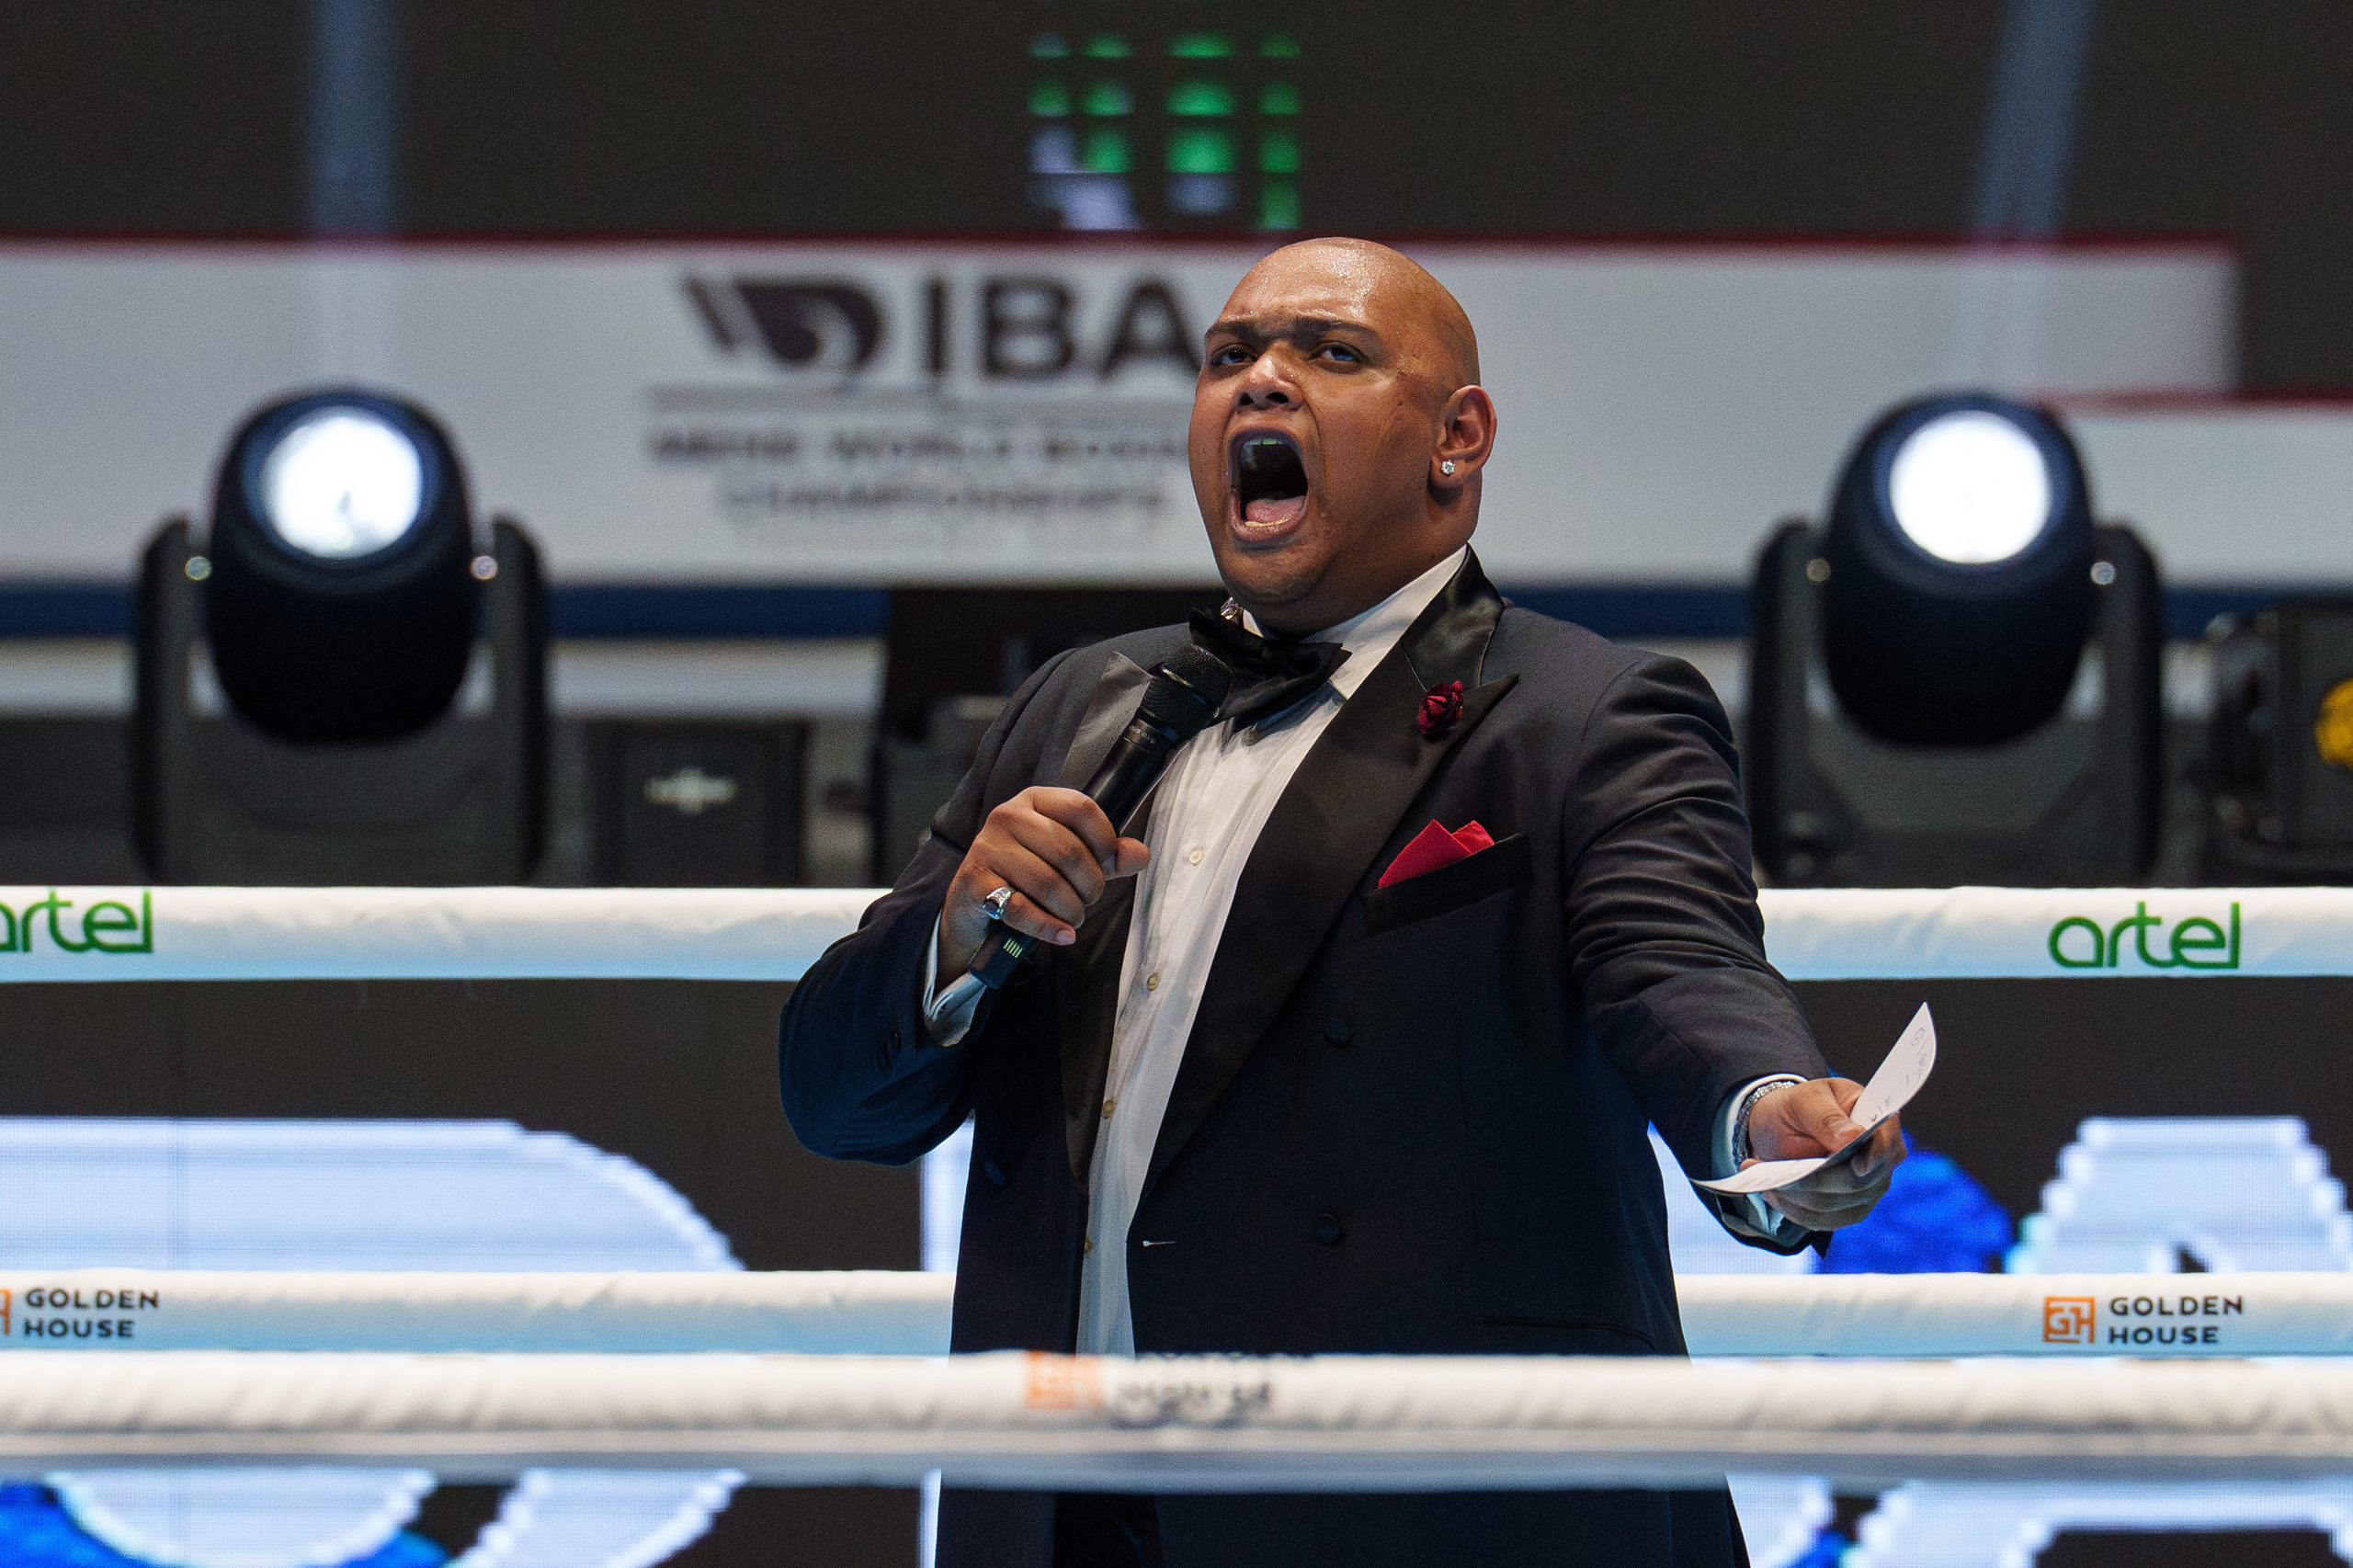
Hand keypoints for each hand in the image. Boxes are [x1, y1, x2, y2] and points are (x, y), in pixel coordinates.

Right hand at [938, 787, 1149, 977]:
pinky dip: (1049, 927)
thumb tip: (1140, 855)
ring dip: (1071, 910)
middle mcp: (1008, 816)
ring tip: (1073, 917)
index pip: (1082, 808)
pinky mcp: (976, 883)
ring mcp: (988, 848)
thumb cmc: (1028, 873)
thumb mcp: (1071, 859)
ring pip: (1047, 883)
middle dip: (1090, 885)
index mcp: (1036, 800)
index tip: (1109, 865)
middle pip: (1068, 850)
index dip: (1105, 840)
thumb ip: (1108, 856)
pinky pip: (1021, 908)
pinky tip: (1063, 935)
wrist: (975, 902)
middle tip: (1088, 900)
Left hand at [1744, 1078, 1905, 1230]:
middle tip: (1780, 1177)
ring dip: (1801, 1198)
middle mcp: (1881, 1158)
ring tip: (1770, 1184)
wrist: (1781, 1125)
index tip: (1857, 1166)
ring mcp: (1870, 1186)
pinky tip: (1776, 1196)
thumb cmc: (1799, 1106)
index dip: (1875, 1156)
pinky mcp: (1850, 1208)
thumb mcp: (1806, 1099)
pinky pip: (1827, 1221)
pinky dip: (1798, 1211)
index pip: (1887, 1144)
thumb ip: (1827, 1116)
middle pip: (1859, 1182)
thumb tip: (1853, 1137)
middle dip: (1818, 1181)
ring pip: (1840, 1205)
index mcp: (1878, 1119)